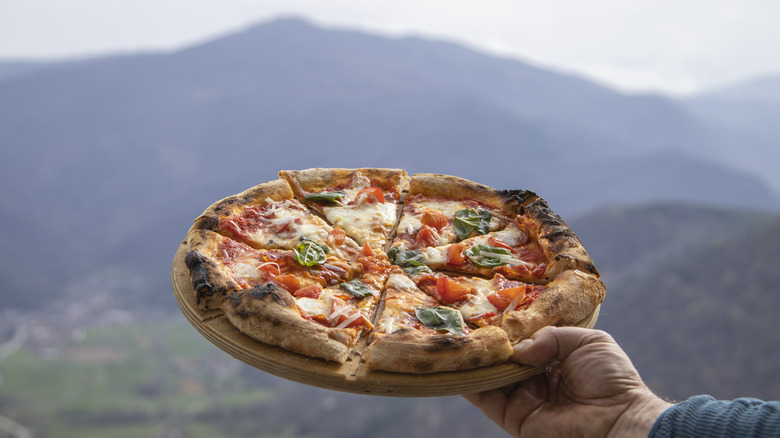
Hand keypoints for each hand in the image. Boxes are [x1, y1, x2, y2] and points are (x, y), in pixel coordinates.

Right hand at [463, 327, 671, 437]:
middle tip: (464, 325)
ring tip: (456, 342)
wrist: (620, 419)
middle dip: (486, 345)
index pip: (523, 343)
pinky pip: (488, 401)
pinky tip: (459, 367)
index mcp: (554, 360)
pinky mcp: (516, 418)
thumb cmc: (611, 378)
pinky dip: (471, 385)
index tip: (486, 313)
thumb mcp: (586, 341)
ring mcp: (525, 399)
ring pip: (491, 378)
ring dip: (475, 362)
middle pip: (503, 360)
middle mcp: (536, 379)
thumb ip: (550, 336)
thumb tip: (517, 349)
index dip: (507, 330)